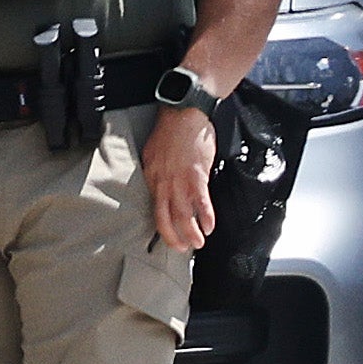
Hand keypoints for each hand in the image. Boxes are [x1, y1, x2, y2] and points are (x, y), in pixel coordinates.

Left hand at [144, 100, 217, 253]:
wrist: (183, 114)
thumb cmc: (170, 131)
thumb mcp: (154, 154)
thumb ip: (157, 173)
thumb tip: (162, 186)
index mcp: (153, 178)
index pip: (154, 209)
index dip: (162, 227)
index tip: (169, 236)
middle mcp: (164, 184)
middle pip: (166, 218)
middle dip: (174, 237)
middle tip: (182, 248)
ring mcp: (180, 181)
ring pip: (183, 215)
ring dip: (191, 233)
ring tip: (198, 243)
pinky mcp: (197, 176)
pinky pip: (201, 202)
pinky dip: (206, 217)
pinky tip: (209, 226)